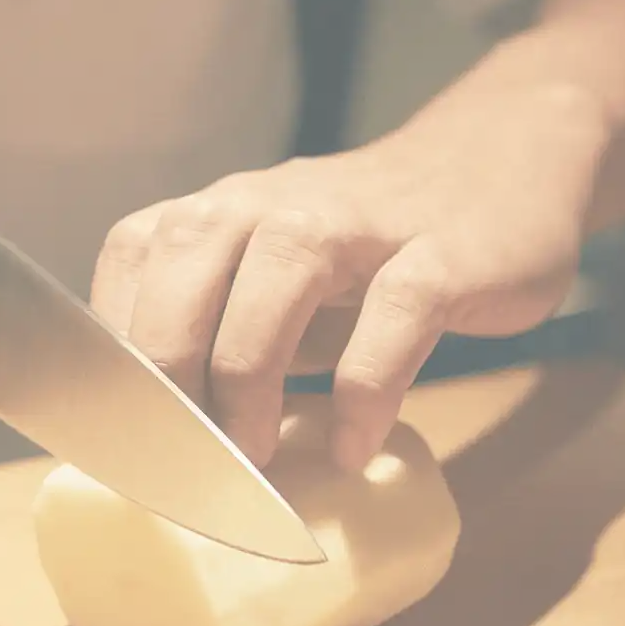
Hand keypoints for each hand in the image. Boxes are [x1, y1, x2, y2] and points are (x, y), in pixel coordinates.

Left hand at [91, 80, 609, 470]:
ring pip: (277, 283)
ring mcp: (359, 221)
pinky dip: (365, 393)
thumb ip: (220, 338)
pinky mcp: (442, 251)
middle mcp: (275, 203)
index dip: (116, 353)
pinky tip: (352, 448)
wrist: (508, 162)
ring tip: (254, 461)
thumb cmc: (368, 251)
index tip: (124, 436)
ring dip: (250, 383)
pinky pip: (394, 316)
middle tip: (184, 464)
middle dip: (171, 380)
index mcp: (221, 212)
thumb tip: (158, 440)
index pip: (133, 262)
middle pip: (187, 273)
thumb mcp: (274, 286)